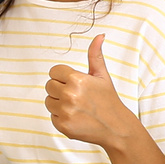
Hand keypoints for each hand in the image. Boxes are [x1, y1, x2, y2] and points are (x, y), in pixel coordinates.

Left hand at [47, 34, 135, 149]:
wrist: (116, 127)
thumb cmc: (108, 100)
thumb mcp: (102, 76)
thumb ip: (95, 55)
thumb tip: (99, 36)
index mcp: (77, 80)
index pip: (54, 71)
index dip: (63, 77)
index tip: (74, 83)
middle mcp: (70, 95)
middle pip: (49, 86)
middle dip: (60, 90)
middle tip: (77, 96)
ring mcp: (66, 112)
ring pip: (48, 101)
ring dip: (59, 104)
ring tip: (76, 107)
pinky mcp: (63, 126)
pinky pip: (52, 116)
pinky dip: (62, 118)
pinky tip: (76, 117)